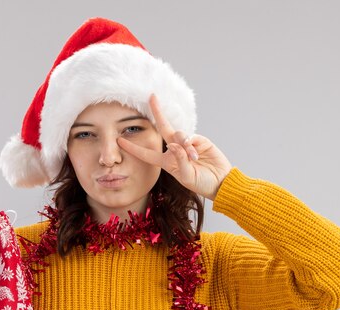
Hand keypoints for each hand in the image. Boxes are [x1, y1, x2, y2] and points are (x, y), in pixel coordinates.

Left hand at [116, 93, 231, 199]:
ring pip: (179, 135)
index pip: (147, 154)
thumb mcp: (187, 176)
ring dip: (184, 146)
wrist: (220, 181)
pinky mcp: (200, 141)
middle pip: (163, 128)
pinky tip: (196, 155)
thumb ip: (180, 161)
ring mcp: (187, 144)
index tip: (119, 141)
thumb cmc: (201, 183)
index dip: (133, 148)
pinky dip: (192, 145)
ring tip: (193, 159)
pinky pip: (191, 138)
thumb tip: (174, 144)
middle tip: (152, 96)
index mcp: (167, 162)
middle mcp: (175, 150)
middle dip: (158, 112)